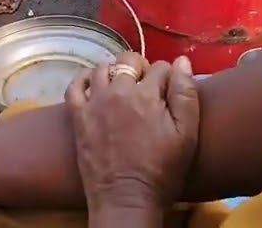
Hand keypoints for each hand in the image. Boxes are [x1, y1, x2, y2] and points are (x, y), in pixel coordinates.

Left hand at [66, 53, 199, 211]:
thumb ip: (186, 95)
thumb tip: (181, 61)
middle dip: (140, 67)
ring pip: (102, 68)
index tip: (169, 90)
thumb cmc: (161, 171)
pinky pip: (75, 86)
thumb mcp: (186, 135)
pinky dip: (84, 79)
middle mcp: (118, 91)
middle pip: (128, 62)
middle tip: (146, 85)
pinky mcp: (78, 116)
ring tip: (122, 85)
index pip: (160, 67)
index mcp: (147, 95)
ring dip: (114, 71)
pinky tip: (93, 84)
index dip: (168, 76)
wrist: (126, 199)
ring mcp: (94, 102)